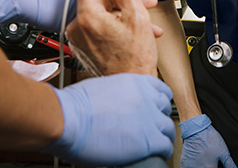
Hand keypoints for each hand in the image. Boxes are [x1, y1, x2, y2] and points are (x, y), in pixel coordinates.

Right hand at [42, 73, 175, 165]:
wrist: (68, 119)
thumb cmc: (74, 105)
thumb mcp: (103, 87)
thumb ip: (119, 93)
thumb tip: (119, 103)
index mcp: (136, 83)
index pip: (161, 90)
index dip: (160, 102)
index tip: (157, 110)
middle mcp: (147, 98)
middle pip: (166, 109)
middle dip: (161, 117)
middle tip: (155, 127)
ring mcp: (149, 119)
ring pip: (169, 128)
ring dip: (164, 135)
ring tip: (160, 143)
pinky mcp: (148, 140)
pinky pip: (166, 146)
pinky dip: (165, 151)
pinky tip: (160, 154)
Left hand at [65, 0, 161, 76]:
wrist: (130, 89)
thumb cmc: (134, 60)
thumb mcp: (137, 17)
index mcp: (88, 18)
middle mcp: (78, 28)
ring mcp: (79, 38)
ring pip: (100, 12)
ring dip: (122, 12)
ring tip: (144, 20)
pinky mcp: (83, 47)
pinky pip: (98, 26)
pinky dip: (115, 23)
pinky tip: (133, 29)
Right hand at [180, 114, 236, 167]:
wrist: (196, 130)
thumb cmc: (209, 139)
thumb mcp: (224, 152)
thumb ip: (229, 164)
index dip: (216, 167)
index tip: (216, 164)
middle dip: (209, 166)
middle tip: (210, 160)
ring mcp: (191, 167)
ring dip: (201, 165)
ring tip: (204, 159)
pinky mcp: (185, 164)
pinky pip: (189, 167)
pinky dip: (193, 165)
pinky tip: (197, 160)